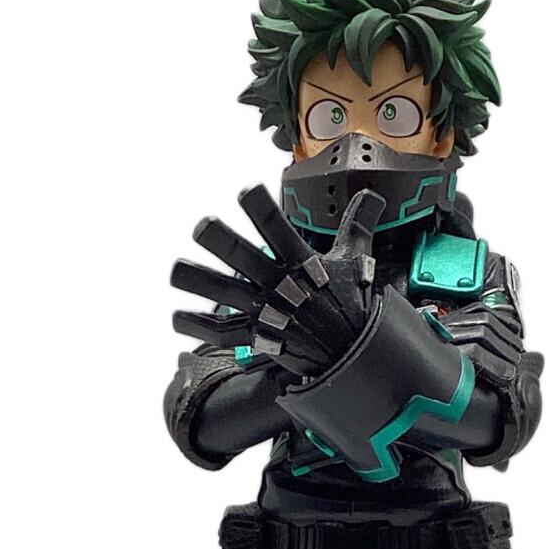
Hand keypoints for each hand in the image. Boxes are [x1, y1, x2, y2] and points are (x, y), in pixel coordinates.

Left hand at [170, 186, 384, 379]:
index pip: (279, 229)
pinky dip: (199, 326)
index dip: (262, 210)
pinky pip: (224, 331)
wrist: (352, 356)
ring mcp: (266, 311)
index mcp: (301, 262)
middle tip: (202, 228)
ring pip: (226, 293)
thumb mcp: (356, 258)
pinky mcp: (258, 336)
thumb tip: (372, 197)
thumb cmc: (351, 304)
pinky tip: (177, 316)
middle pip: (245, 259)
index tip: (245, 193)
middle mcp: (279, 285)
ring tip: (177, 272)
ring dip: (200, 281)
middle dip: (223, 243)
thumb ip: (357, 223)